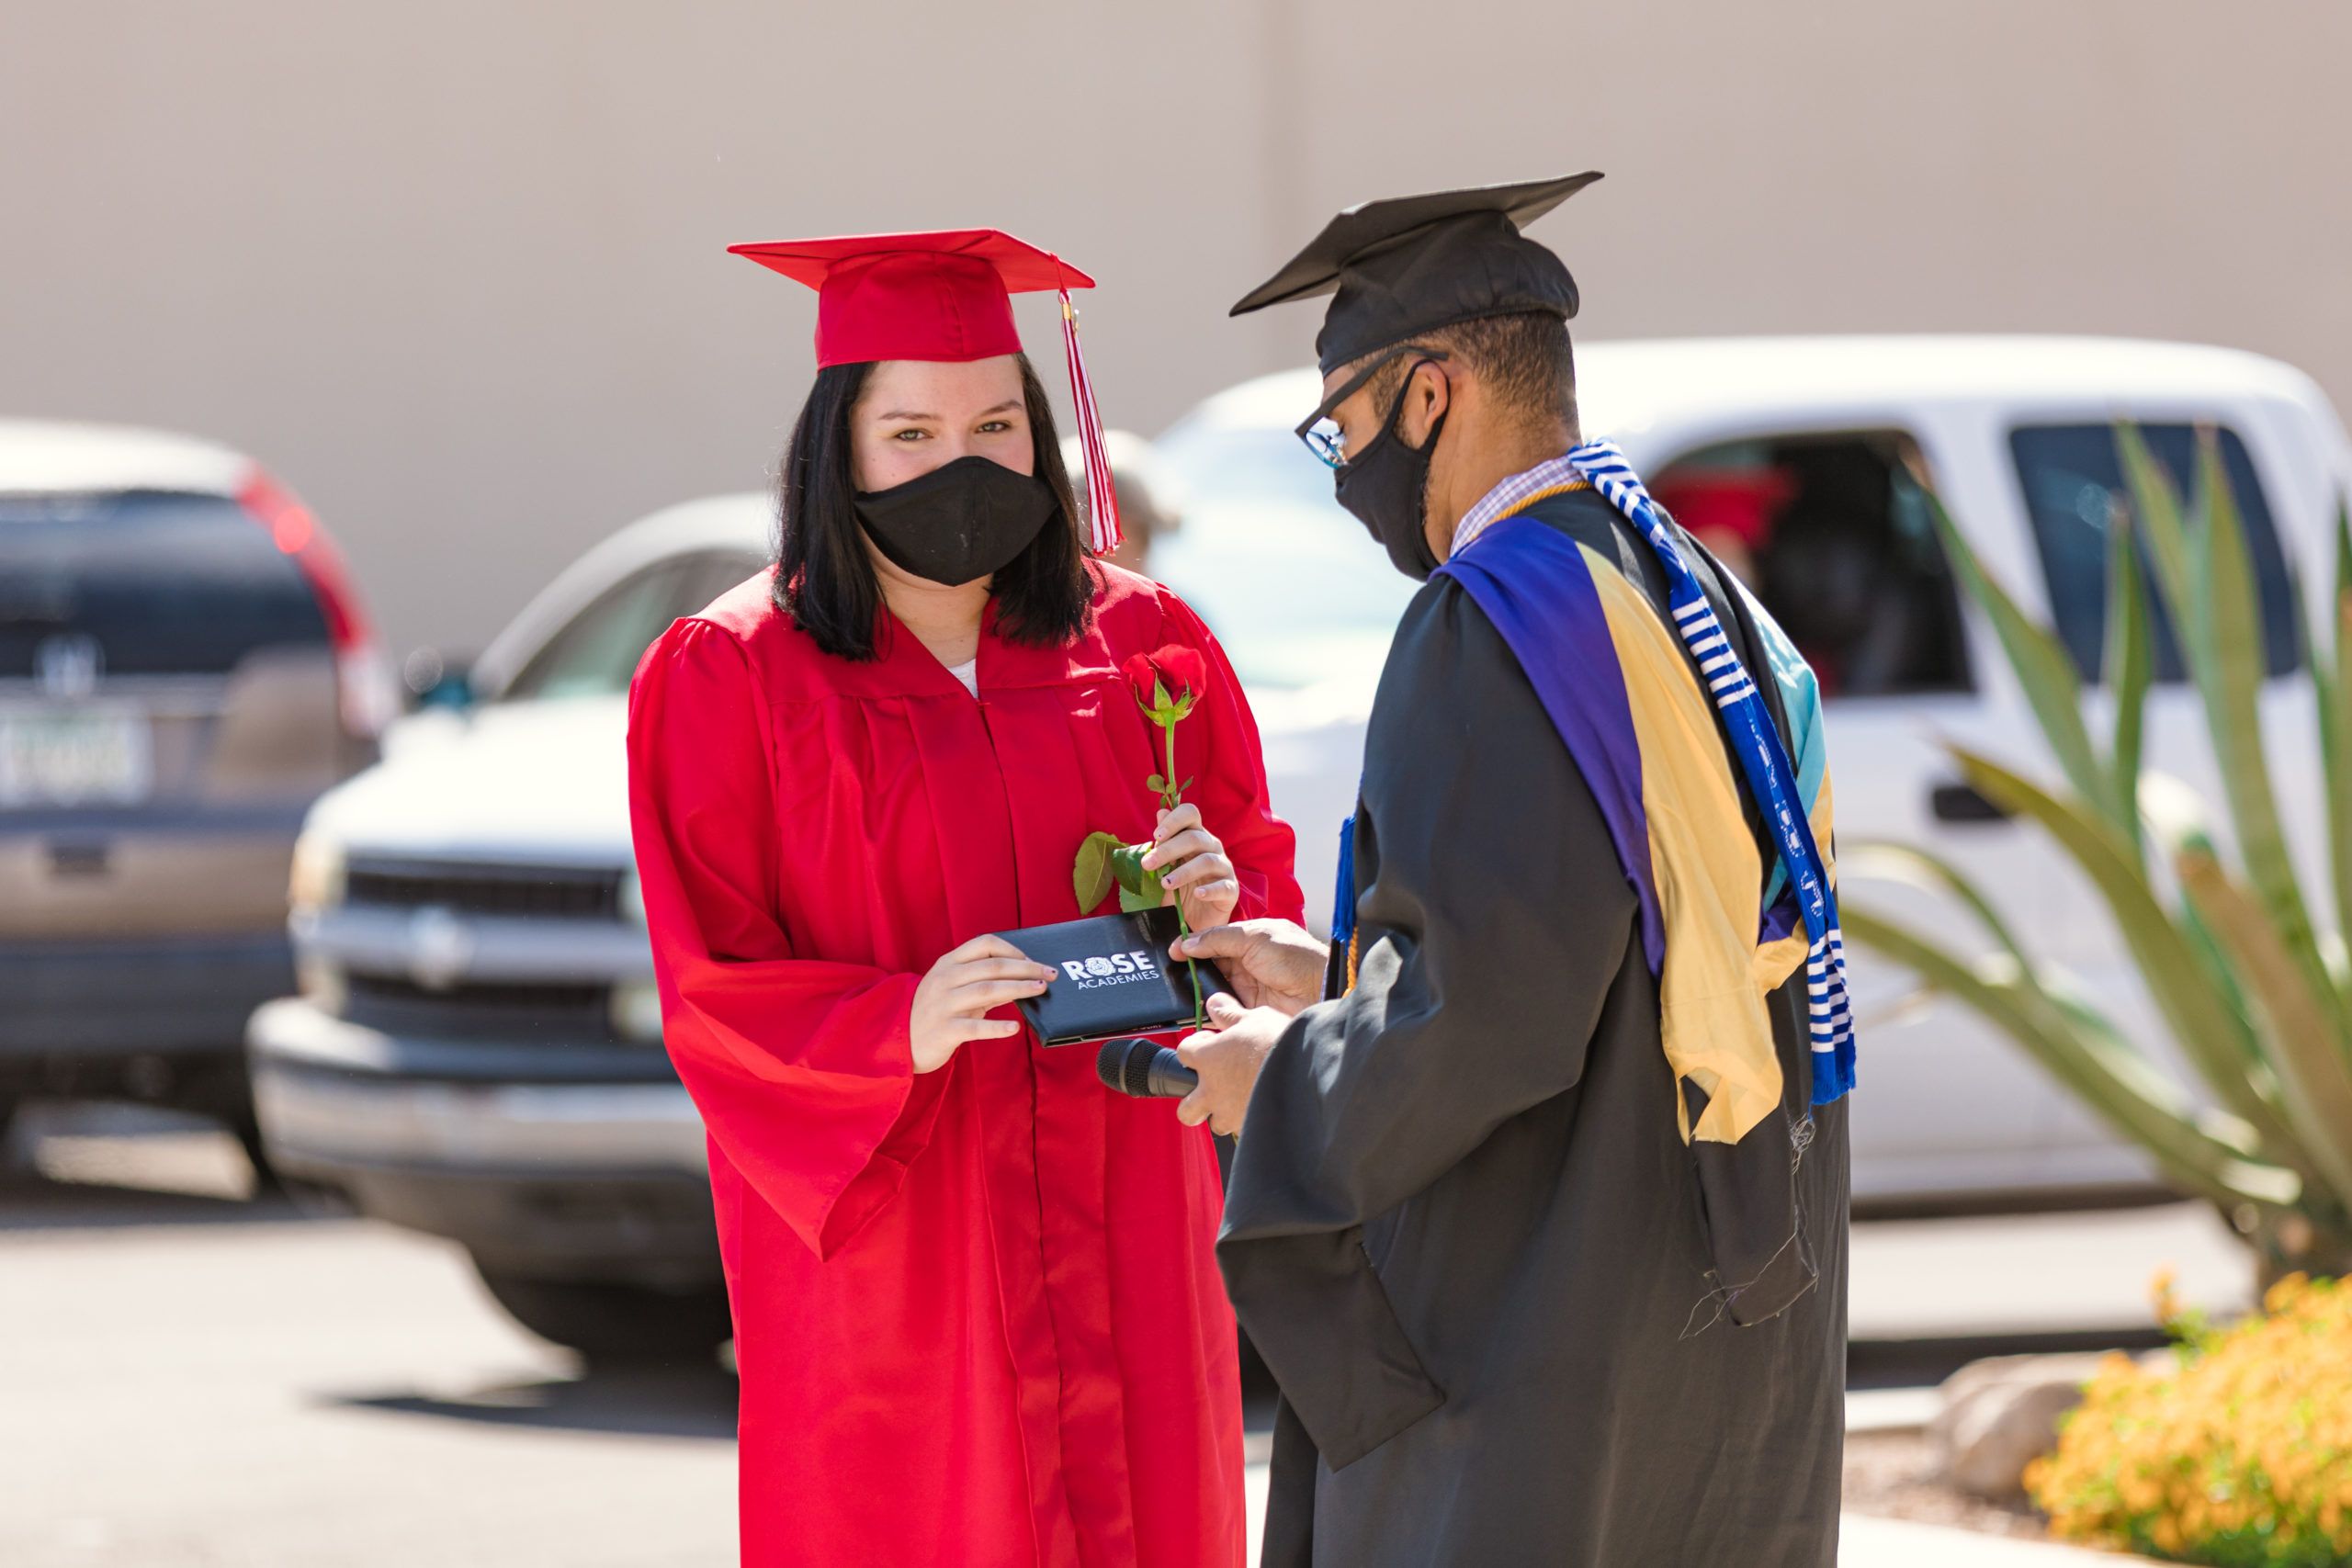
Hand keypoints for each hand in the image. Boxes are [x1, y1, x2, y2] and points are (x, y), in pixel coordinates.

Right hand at [907, 935, 1056, 1073]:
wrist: (899, 1039)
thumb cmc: (935, 1010)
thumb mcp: (953, 988)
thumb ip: (983, 980)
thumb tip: (1022, 978)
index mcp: (948, 963)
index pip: (984, 944)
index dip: (1012, 949)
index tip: (1032, 960)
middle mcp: (945, 979)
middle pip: (992, 966)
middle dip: (1026, 968)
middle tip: (1050, 974)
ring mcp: (943, 1004)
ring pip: (986, 991)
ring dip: (1018, 989)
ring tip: (1039, 990)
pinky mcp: (944, 1030)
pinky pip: (975, 1027)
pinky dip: (997, 1027)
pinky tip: (1015, 1028)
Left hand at [1139, 802, 1239, 931]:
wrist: (1196, 919)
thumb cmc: (1180, 889)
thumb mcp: (1167, 866)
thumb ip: (1164, 842)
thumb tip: (1161, 812)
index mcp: (1196, 836)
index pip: (1190, 814)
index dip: (1174, 821)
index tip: (1156, 837)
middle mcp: (1213, 847)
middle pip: (1195, 838)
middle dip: (1168, 850)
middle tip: (1147, 864)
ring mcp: (1224, 868)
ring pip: (1207, 861)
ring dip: (1184, 871)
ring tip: (1165, 884)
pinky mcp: (1231, 890)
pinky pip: (1223, 886)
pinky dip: (1209, 890)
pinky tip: (1197, 895)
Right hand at [1171, 918, 1327, 1016]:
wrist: (1319, 991)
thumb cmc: (1295, 957)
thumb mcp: (1255, 937)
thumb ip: (1219, 938)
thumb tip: (1188, 943)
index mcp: (1251, 938)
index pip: (1214, 939)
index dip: (1193, 944)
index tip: (1172, 950)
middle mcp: (1247, 962)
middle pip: (1211, 964)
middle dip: (1191, 967)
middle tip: (1169, 971)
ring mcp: (1247, 986)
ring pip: (1213, 986)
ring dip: (1198, 988)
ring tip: (1177, 989)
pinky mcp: (1248, 1009)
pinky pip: (1222, 1008)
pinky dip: (1208, 1008)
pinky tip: (1194, 1008)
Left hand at [1174, 992, 1287, 1135]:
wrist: (1305, 1076)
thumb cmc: (1278, 1044)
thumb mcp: (1255, 1018)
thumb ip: (1231, 1014)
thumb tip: (1215, 1003)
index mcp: (1207, 1058)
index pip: (1184, 1052)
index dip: (1195, 1046)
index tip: (1210, 1042)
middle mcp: (1211, 1090)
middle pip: (1185, 1108)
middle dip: (1193, 1101)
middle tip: (1210, 1089)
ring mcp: (1229, 1114)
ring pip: (1215, 1123)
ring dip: (1223, 1114)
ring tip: (1241, 1101)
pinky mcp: (1250, 1128)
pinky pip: (1243, 1130)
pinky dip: (1249, 1121)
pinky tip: (1262, 1109)